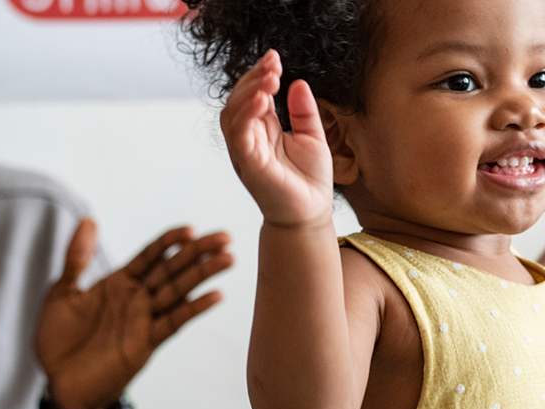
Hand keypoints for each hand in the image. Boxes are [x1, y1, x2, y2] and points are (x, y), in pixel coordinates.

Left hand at [36, 219, 233, 408]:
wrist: (58, 384)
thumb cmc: (58, 341)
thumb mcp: (63, 292)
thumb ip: (77, 257)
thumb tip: (88, 220)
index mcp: (119, 283)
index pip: (150, 255)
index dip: (169, 241)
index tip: (190, 229)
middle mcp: (136, 299)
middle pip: (172, 269)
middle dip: (198, 252)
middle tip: (224, 237)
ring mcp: (144, 319)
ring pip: (178, 291)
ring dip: (204, 275)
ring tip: (228, 258)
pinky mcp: (146, 342)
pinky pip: (173, 322)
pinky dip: (194, 308)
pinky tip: (214, 296)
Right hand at [220, 49, 333, 226]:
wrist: (312, 214)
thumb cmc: (310, 180)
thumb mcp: (312, 136)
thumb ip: (304, 111)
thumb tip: (297, 82)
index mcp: (262, 131)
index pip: (252, 95)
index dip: (259, 74)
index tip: (274, 57)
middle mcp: (249, 139)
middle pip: (237, 100)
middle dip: (253, 78)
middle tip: (273, 65)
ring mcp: (246, 152)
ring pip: (232, 114)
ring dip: (248, 92)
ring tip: (270, 78)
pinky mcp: (249, 165)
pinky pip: (239, 136)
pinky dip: (247, 115)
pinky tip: (263, 100)